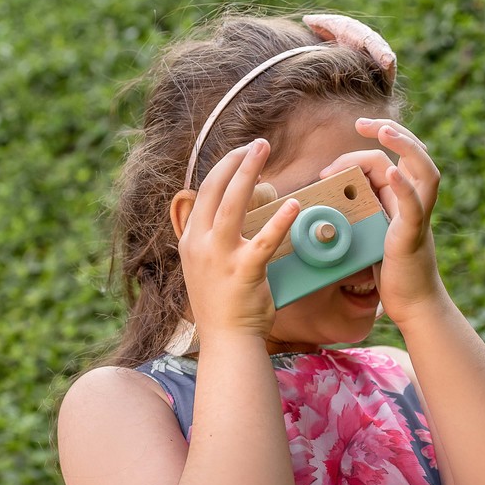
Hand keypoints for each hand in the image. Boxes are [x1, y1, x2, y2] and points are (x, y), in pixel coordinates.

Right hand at [179, 139, 301, 344]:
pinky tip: (294, 205)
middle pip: (214, 189)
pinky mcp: (244, 272)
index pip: (204, 193)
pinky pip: (264, 241)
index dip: (223, 168)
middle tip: (258, 144)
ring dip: (249, 171)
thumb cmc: (223, 304)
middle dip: (236, 160)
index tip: (242, 154)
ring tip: (264, 150)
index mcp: (190, 240)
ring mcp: (219, 257)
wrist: (227, 340)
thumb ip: (214, 238)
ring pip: (232, 205)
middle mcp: (199, 244)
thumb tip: (235, 212)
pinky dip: (280, 220)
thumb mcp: (205, 266)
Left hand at [319, 118, 447, 324]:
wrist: (411, 304)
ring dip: (404, 145)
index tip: (329, 167)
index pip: (387, 158)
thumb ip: (352, 214)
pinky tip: (392, 173)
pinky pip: (414, 205)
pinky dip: (404, 186)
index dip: (358, 153)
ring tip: (384, 131)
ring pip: (424, 169)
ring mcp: (418, 215)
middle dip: (388, 130)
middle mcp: (415, 200)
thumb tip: (319, 203)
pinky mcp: (414, 234)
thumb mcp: (366, 234)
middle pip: (410, 151)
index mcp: (401, 197)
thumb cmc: (389, 270)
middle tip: (362, 122)